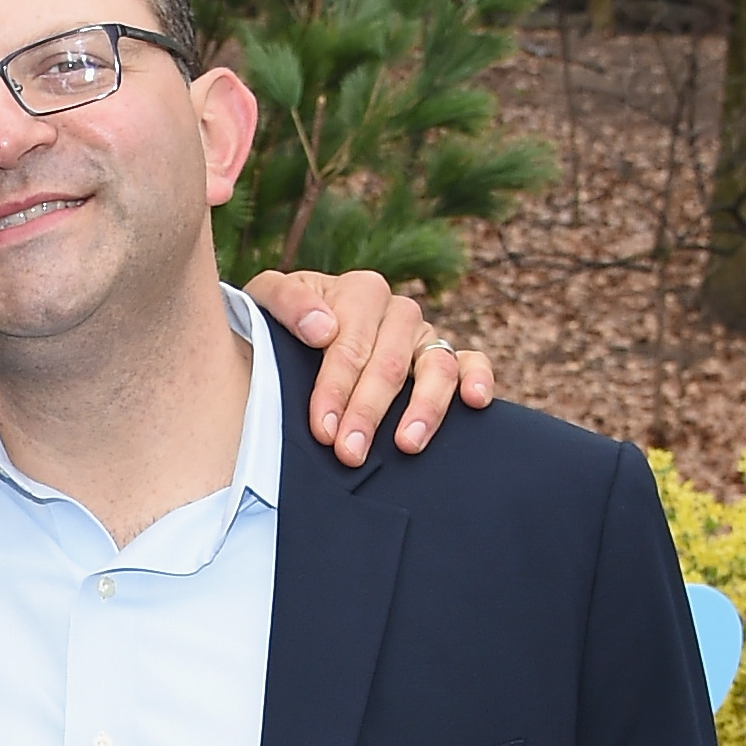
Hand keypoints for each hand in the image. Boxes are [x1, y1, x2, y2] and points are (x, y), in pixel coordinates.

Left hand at [249, 268, 496, 466]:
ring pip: (436, 366)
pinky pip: (471, 363)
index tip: (322, 428)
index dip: (335, 388)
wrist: (295, 337)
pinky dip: (478, 378)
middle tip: (350, 453)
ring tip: (406, 444)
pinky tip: (475, 402)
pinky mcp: (446, 357)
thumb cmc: (282, 325)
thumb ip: (286, 303)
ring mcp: (425, 335)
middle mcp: (397, 312)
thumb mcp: (266, 303)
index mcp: (358, 292)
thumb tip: (323, 329)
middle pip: (389, 363)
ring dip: (423, 407)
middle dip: (368, 412)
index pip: (349, 344)